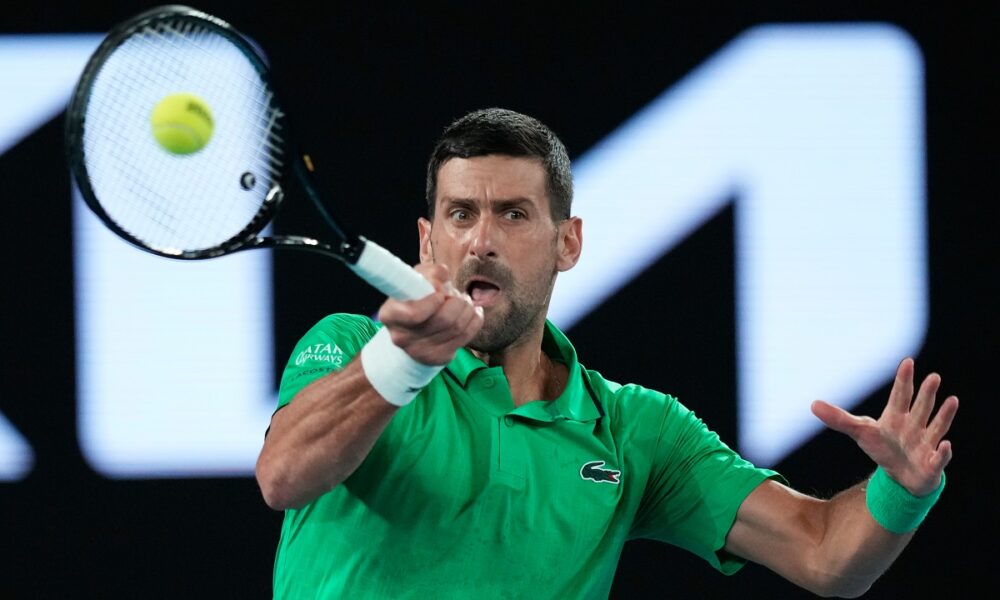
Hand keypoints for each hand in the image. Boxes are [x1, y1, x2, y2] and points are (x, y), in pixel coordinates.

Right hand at [376, 263, 483, 365]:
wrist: (413, 331)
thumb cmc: (415, 299)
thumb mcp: (417, 279)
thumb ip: (430, 272)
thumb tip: (442, 280)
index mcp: (390, 315)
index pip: (414, 313)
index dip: (434, 300)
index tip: (440, 292)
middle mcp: (401, 338)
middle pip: (444, 320)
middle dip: (458, 301)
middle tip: (456, 295)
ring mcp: (420, 352)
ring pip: (458, 328)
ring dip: (467, 309)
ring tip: (464, 301)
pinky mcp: (439, 358)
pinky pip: (467, 336)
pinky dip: (475, 320)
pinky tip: (472, 312)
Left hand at [811, 357, 957, 495]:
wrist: (901, 476)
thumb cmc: (882, 448)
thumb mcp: (859, 432)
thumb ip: (838, 419)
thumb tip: (812, 404)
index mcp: (896, 417)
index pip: (900, 395)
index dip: (904, 379)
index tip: (908, 361)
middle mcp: (914, 426)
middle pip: (920, 407)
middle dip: (927, 393)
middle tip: (933, 376)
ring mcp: (925, 443)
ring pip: (936, 426)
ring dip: (944, 415)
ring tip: (952, 400)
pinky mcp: (932, 463)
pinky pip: (939, 457)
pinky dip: (943, 453)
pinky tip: (946, 445)